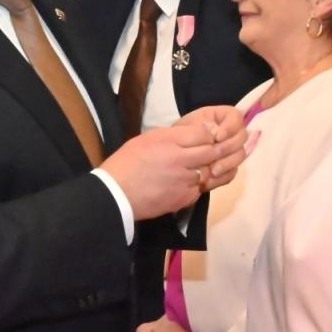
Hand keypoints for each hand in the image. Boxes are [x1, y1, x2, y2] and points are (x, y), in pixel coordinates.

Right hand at [99, 105, 248, 218]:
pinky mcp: (184, 199)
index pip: (204, 133)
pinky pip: (199, 189)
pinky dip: (196, 186)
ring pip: (209, 171)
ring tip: (195, 168)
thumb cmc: (127, 162)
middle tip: (213, 151)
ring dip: (206, 169)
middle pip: (212, 152)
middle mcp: (180, 160)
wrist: (116, 193)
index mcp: (169, 141)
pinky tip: (184, 184)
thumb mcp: (148, 138)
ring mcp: (184, 181)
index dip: (209, 134)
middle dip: (215, 150)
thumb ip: (174, 135)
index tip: (208, 136)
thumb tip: (199, 132)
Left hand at [173, 105, 250, 191]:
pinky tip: (211, 179)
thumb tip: (215, 133)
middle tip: (214, 155)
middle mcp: (231, 132)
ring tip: (212, 171)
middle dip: (229, 147)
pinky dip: (223, 176)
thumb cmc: (179, 135)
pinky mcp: (228, 166)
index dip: (230, 127)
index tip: (217, 137)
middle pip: (242, 137)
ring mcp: (231, 150)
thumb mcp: (187, 126)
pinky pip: (233, 172)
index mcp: (222, 117)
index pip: (236, 117)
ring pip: (240, 155)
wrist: (172, 155)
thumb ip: (202, 127)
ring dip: (227, 164)